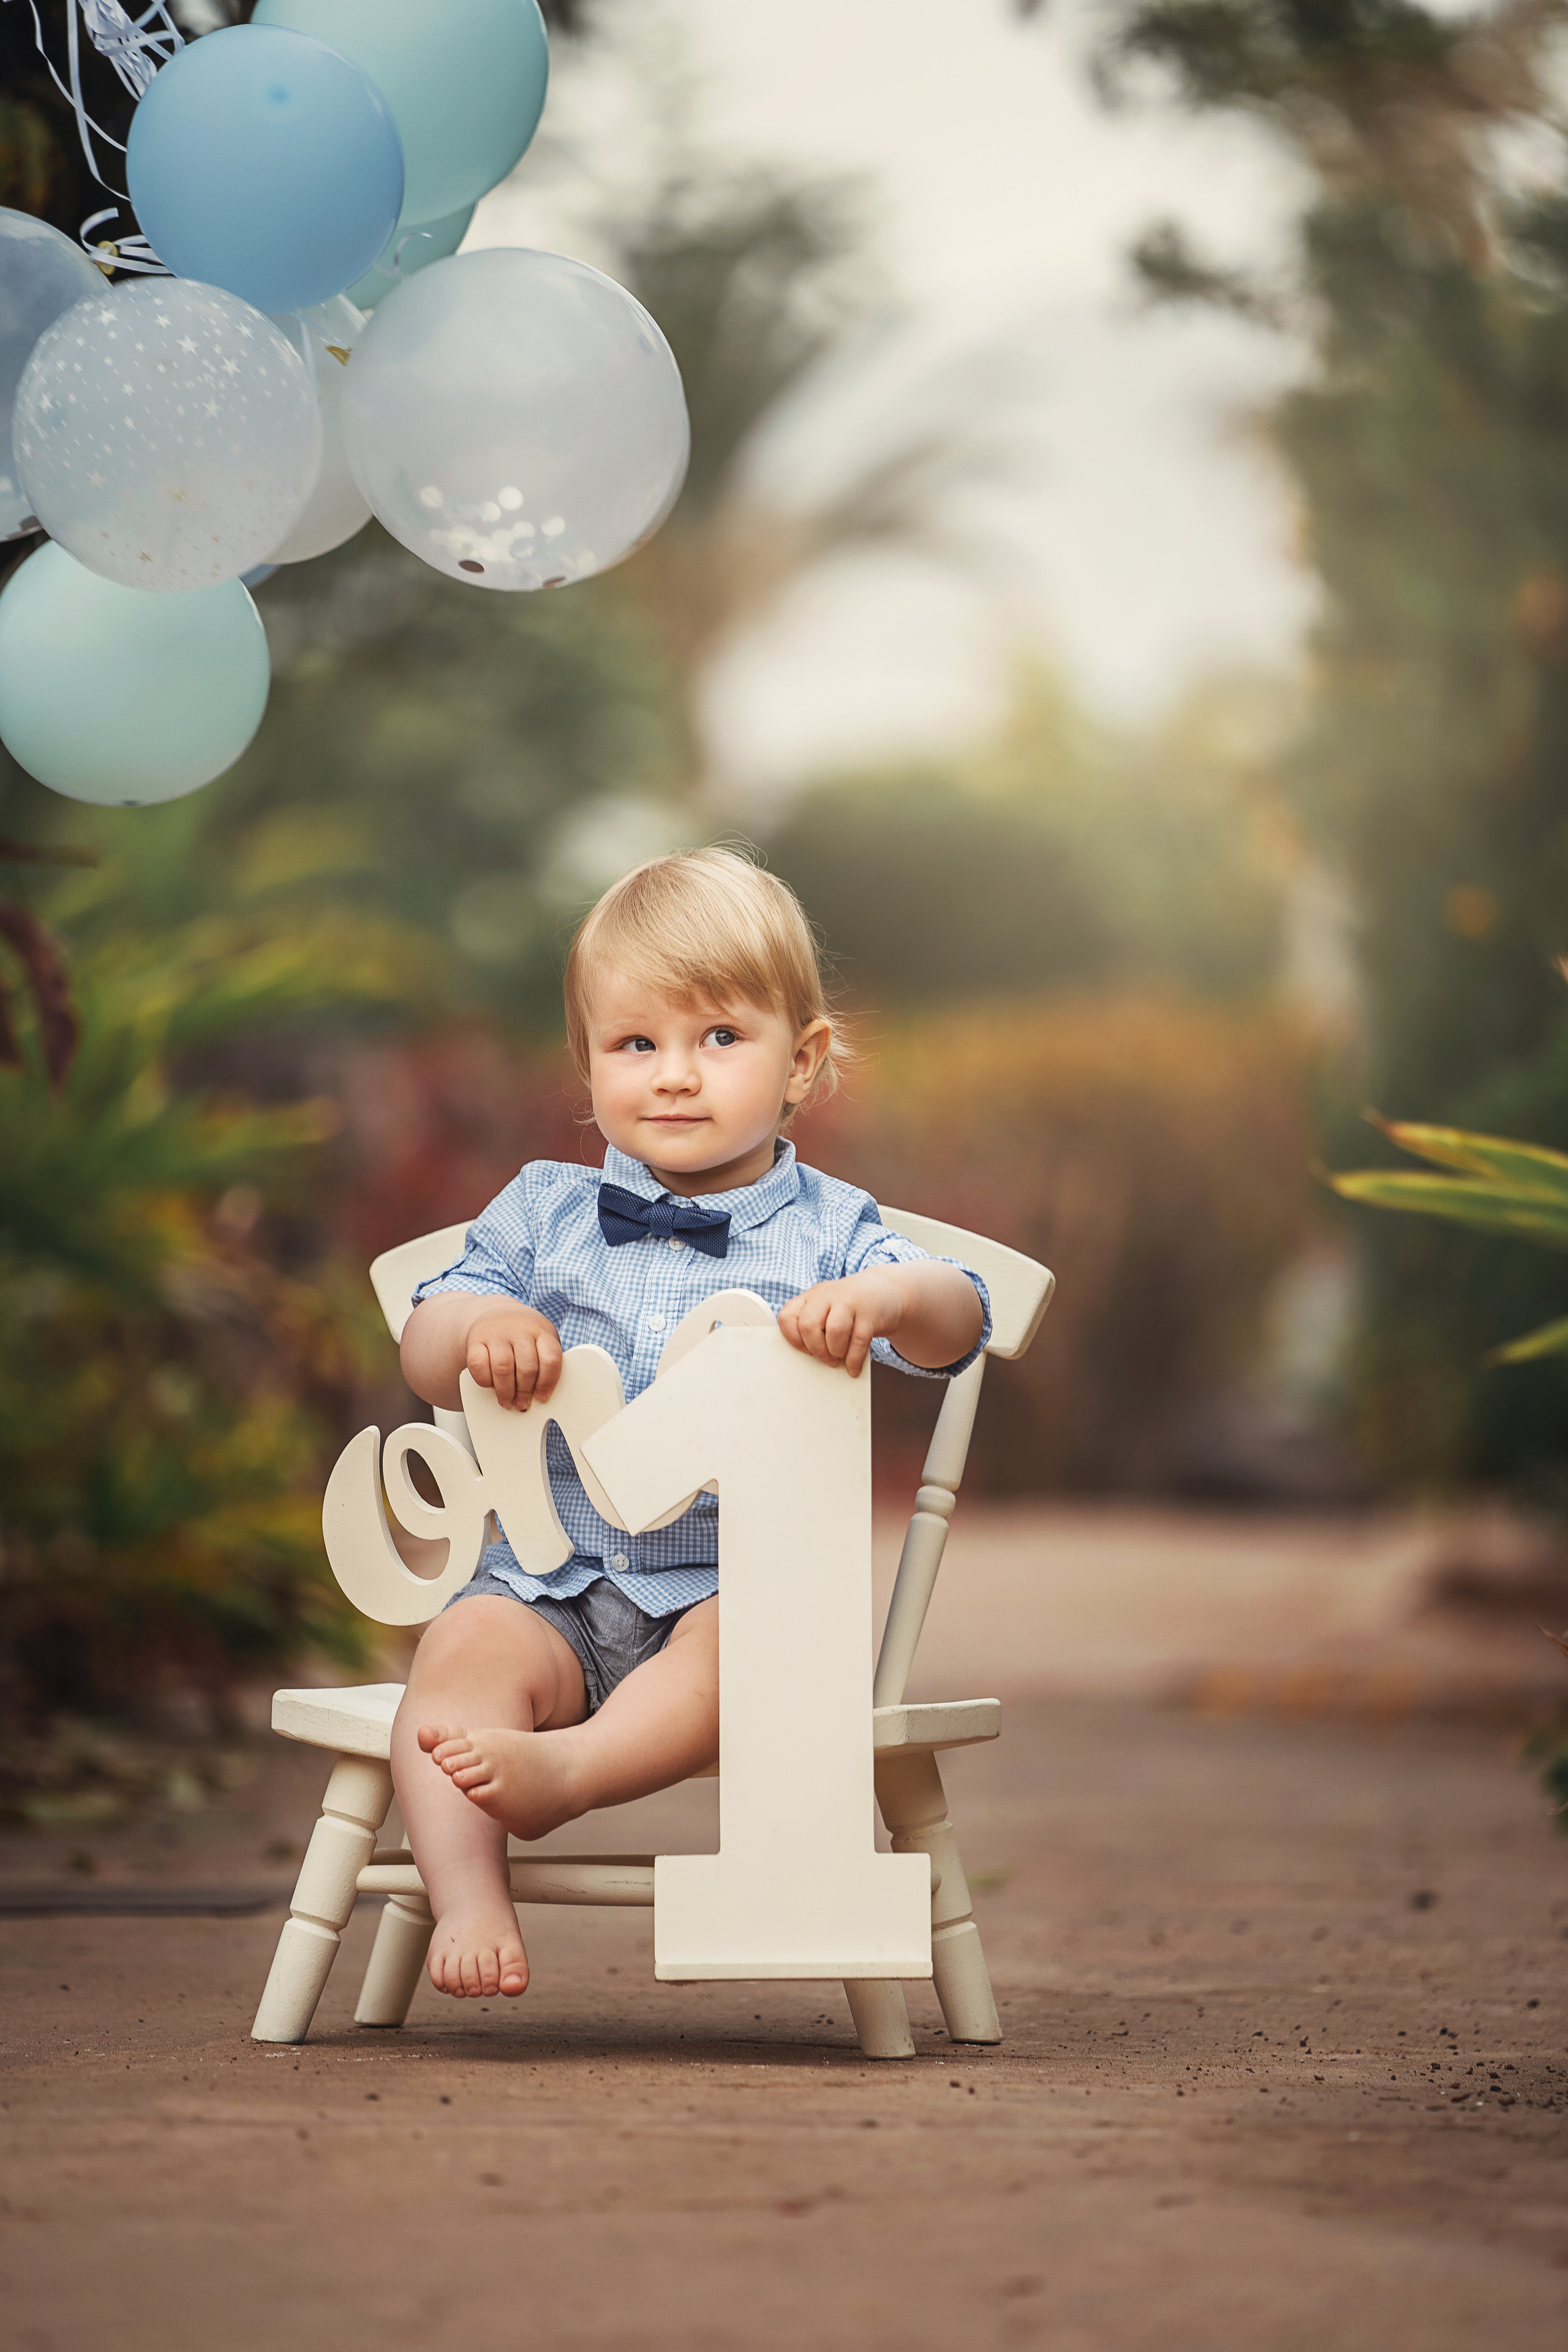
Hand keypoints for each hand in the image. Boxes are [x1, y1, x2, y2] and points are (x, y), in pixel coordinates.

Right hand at [461, 1302, 562, 1410]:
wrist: (495, 1312)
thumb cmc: (523, 1334)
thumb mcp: (540, 1339)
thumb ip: (544, 1362)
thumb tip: (540, 1395)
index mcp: (541, 1330)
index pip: (550, 1359)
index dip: (547, 1383)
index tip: (542, 1397)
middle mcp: (520, 1329)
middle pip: (527, 1367)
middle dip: (525, 1392)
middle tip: (522, 1404)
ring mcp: (497, 1333)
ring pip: (503, 1369)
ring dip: (505, 1391)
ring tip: (507, 1401)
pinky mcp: (476, 1339)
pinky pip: (478, 1365)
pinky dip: (484, 1381)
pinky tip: (490, 1384)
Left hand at [778, 1271, 904, 1377]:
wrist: (883, 1290)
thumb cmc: (848, 1307)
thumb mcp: (825, 1307)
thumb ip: (812, 1325)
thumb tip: (805, 1359)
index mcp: (811, 1297)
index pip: (787, 1317)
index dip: (793, 1339)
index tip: (805, 1348)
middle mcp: (827, 1295)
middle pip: (809, 1325)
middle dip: (815, 1349)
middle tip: (825, 1358)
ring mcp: (849, 1302)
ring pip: (834, 1330)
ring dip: (835, 1351)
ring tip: (839, 1357)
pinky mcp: (869, 1314)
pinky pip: (859, 1340)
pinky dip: (854, 1359)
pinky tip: (853, 1366)